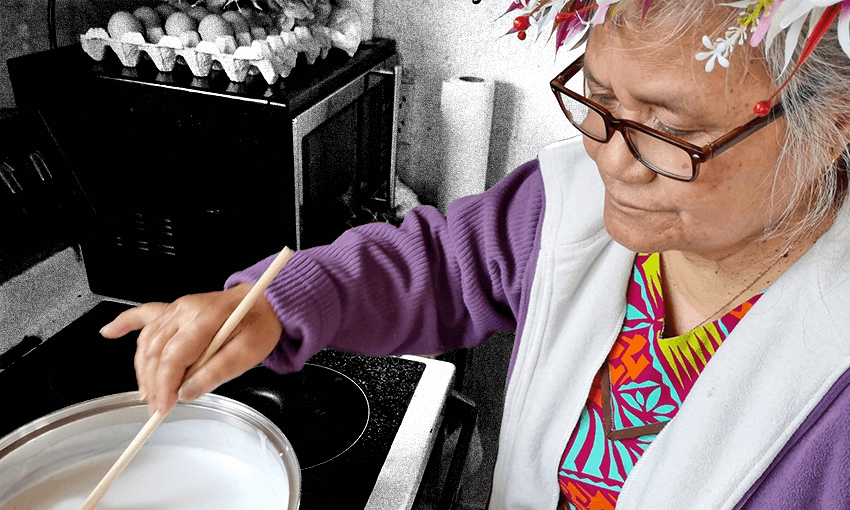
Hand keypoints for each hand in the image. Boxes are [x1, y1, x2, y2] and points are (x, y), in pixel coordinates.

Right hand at [99, 283, 282, 414]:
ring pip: (147, 341)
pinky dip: (125, 323)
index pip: (173, 357)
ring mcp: (178, 308)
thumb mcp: (248, 354)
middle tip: (158, 408)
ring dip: (143, 370)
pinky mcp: (175, 309)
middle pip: (156, 352)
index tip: (164, 407)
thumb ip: (217, 372)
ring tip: (149, 393)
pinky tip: (109, 332)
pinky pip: (144, 314)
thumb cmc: (259, 325)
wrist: (264, 303)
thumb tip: (188, 392)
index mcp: (206, 319)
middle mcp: (186, 310)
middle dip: (153, 384)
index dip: (165, 386)